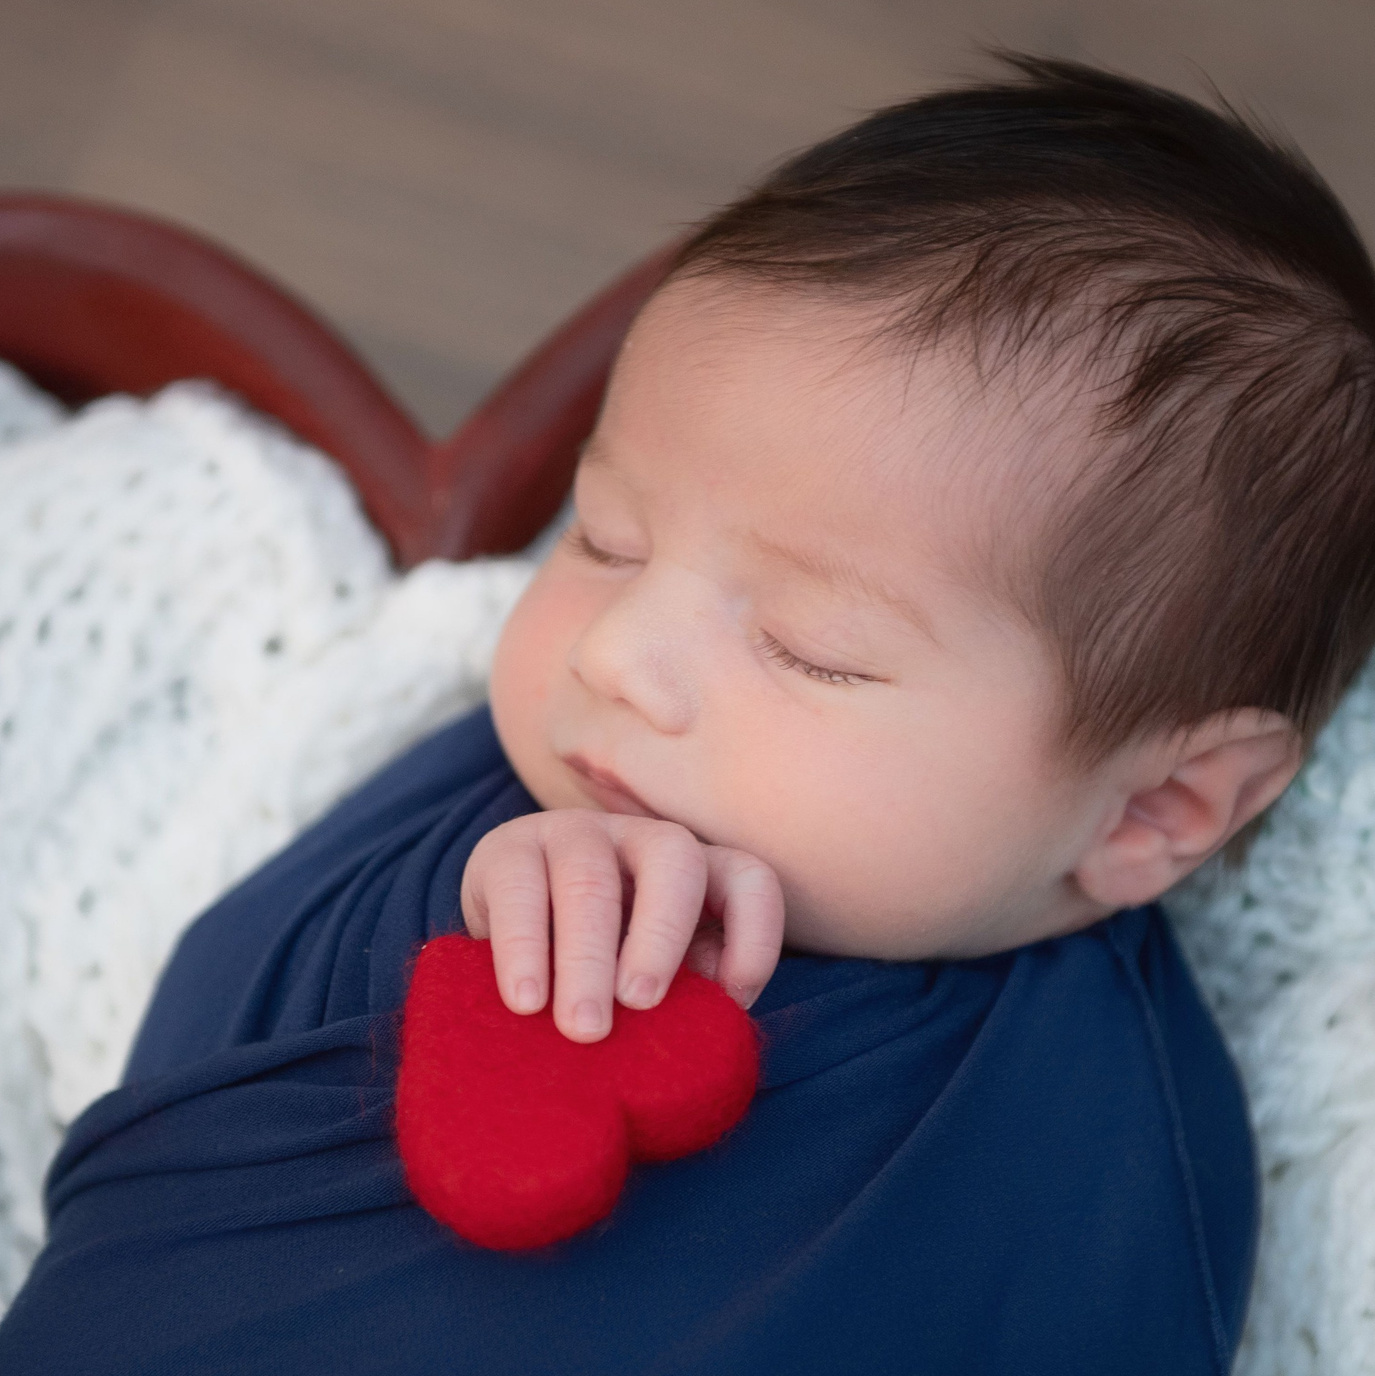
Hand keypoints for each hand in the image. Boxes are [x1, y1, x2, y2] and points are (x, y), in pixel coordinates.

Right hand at [460, 809, 784, 1042]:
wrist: (507, 956)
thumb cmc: (602, 978)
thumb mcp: (653, 981)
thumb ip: (688, 991)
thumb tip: (713, 1011)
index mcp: (693, 871)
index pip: (748, 878)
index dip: (754, 937)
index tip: (732, 1000)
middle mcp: (641, 839)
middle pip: (675, 857)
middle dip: (662, 933)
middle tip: (640, 1004)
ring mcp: (574, 835)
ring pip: (589, 877)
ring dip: (588, 956)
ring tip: (583, 1027)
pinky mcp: (507, 849)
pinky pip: (519, 889)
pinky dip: (524, 950)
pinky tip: (526, 1003)